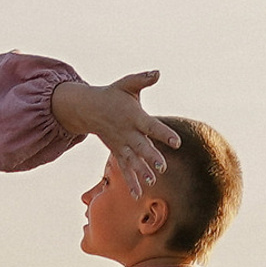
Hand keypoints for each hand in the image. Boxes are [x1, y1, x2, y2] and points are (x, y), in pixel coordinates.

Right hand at [51, 72, 180, 192]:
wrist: (88, 109)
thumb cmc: (113, 94)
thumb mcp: (127, 84)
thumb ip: (143, 79)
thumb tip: (158, 72)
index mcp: (134, 116)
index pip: (151, 126)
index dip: (164, 133)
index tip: (177, 142)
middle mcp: (128, 133)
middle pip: (141, 147)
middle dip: (151, 157)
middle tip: (163, 167)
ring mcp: (121, 145)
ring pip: (132, 160)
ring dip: (142, 171)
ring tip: (152, 181)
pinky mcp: (117, 152)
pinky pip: (124, 169)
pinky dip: (131, 182)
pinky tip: (138, 194)